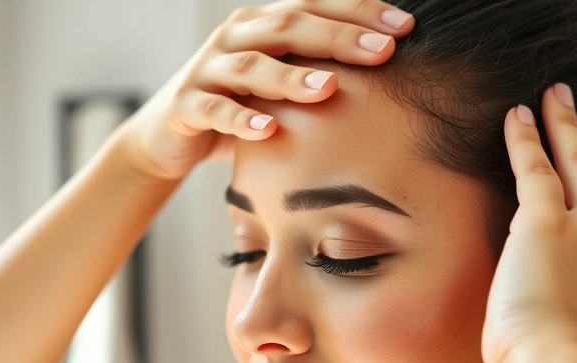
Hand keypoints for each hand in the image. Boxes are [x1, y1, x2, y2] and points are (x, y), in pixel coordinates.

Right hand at [114, 0, 414, 182]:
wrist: (171, 136)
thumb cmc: (241, 106)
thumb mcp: (282, 83)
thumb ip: (321, 69)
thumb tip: (391, 68)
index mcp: (264, 23)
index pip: (316, 5)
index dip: (359, 11)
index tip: (405, 26)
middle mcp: (236, 36)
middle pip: (289, 26)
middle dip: (339, 37)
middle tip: (382, 52)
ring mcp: (208, 69)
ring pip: (252, 65)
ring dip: (292, 76)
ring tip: (329, 90)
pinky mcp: (187, 106)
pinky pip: (215, 109)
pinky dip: (242, 119)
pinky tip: (270, 130)